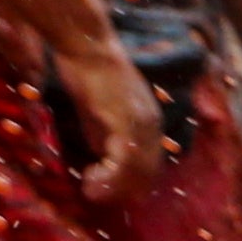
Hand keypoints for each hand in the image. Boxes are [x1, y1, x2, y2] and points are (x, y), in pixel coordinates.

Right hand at [63, 37, 167, 203]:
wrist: (87, 46)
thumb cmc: (89, 76)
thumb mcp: (100, 117)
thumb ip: (106, 140)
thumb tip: (106, 166)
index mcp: (152, 127)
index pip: (149, 169)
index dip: (128, 187)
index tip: (104, 190)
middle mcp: (154, 128)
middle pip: (147, 177)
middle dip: (121, 193)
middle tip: (94, 194)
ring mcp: (143, 125)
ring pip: (138, 173)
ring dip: (113, 189)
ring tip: (90, 190)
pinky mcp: (127, 122)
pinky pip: (125, 161)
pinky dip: (108, 177)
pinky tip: (90, 179)